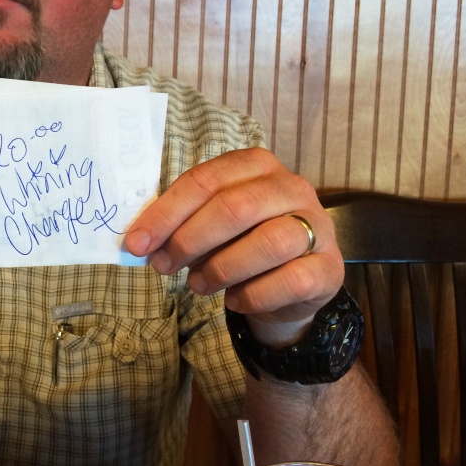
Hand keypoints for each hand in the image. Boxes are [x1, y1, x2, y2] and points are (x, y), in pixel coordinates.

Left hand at [124, 148, 343, 346]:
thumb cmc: (240, 242)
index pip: (206, 181)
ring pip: (267, 243)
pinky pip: (289, 281)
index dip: (166, 213)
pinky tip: (233, 300)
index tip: (137, 242)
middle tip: (163, 265)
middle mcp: (291, 187)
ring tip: (197, 284)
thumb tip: (141, 240)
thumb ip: (181, 222)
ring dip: (221, 269)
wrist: (291, 283)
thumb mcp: (209, 223)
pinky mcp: (329, 268)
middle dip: (190, 240)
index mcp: (256, 165)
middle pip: (235, 208)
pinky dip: (252, 295)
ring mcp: (317, 226)